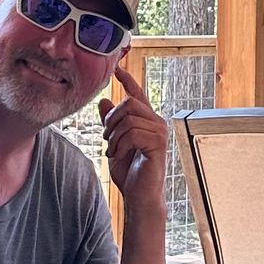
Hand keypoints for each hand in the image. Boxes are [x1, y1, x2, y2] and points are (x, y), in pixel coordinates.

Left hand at [99, 65, 167, 211]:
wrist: (139, 195)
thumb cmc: (129, 172)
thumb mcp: (114, 143)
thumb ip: (111, 123)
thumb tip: (104, 100)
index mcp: (146, 120)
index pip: (137, 94)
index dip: (127, 79)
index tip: (116, 68)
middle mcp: (156, 122)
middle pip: (129, 103)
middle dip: (111, 120)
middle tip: (107, 139)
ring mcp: (159, 132)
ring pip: (129, 118)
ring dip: (114, 136)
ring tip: (113, 151)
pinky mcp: (158, 143)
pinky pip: (132, 133)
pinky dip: (120, 145)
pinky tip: (120, 155)